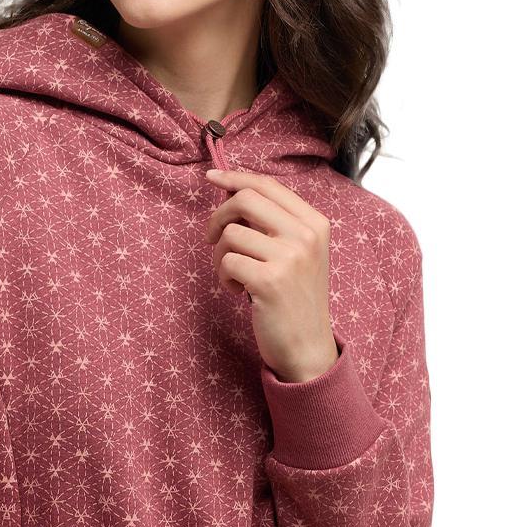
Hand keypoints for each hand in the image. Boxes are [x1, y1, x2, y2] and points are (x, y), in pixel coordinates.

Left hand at [204, 168, 338, 383]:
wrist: (307, 348)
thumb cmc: (294, 300)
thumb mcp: (298, 254)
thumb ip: (274, 224)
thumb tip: (231, 192)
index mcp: (315, 223)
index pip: (268, 185)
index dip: (235, 178)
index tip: (211, 178)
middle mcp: (305, 235)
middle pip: (245, 200)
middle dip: (218, 216)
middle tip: (211, 237)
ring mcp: (289, 257)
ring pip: (230, 234)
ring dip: (220, 257)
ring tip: (234, 276)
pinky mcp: (269, 281)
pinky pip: (227, 262)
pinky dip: (224, 277)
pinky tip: (239, 292)